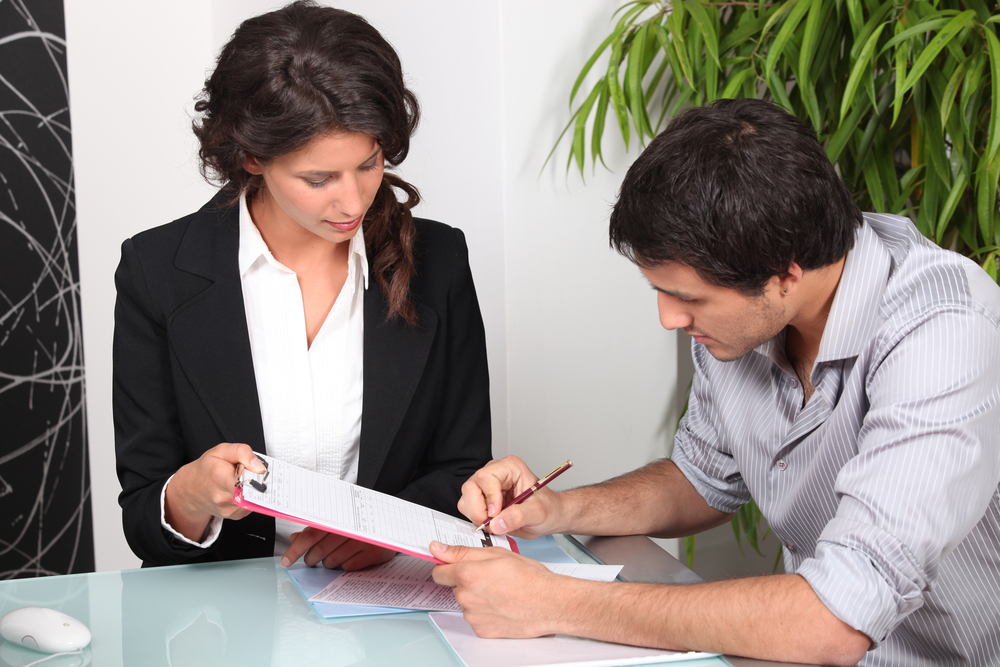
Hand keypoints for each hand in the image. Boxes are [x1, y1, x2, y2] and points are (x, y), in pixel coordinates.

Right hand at [164, 442, 264, 541]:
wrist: (191, 489)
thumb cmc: (207, 468)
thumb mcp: (222, 451)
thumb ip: (242, 453)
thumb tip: (260, 467)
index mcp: (219, 477)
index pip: (244, 481)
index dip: (255, 475)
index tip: (258, 470)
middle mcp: (222, 497)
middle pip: (252, 490)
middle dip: (257, 481)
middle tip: (252, 472)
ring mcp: (228, 509)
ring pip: (254, 498)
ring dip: (253, 489)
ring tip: (243, 480)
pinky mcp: (234, 516)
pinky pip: (251, 505)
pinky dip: (250, 497)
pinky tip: (241, 489)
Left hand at [281, 527, 395, 570]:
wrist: (392, 521)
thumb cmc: (360, 524)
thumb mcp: (338, 523)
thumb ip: (315, 531)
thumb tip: (295, 539)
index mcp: (338, 518)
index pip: (311, 534)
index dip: (296, 549)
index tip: (287, 560)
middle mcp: (350, 527)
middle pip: (320, 551)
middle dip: (311, 559)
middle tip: (312, 560)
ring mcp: (363, 540)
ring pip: (332, 561)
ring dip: (328, 563)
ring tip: (333, 557)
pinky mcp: (374, 552)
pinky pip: (349, 567)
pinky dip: (345, 566)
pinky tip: (350, 558)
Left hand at [430, 541, 566, 637]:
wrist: (549, 603)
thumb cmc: (529, 577)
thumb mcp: (497, 554)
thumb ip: (462, 552)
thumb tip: (437, 549)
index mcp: (468, 574)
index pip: (438, 573)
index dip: (447, 567)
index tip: (455, 566)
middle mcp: (466, 597)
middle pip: (455, 587)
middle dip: (467, 582)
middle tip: (491, 577)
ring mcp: (473, 616)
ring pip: (466, 603)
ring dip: (476, 597)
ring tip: (500, 592)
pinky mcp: (482, 631)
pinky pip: (475, 618)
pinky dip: (485, 613)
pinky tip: (502, 606)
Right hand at [458, 456, 562, 536]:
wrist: (548, 516)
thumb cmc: (547, 508)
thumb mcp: (538, 512)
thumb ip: (518, 517)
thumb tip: (496, 524)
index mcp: (510, 467)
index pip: (486, 476)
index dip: (489, 497)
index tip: (496, 513)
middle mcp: (495, 473)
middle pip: (471, 487)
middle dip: (479, 509)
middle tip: (493, 523)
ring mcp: (486, 486)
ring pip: (466, 499)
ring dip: (477, 516)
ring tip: (496, 523)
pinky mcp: (481, 499)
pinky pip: (467, 508)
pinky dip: (476, 519)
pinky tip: (492, 523)